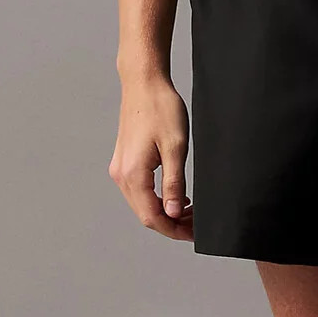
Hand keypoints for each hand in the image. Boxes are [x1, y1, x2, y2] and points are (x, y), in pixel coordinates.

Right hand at [109, 73, 193, 240]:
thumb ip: (173, 183)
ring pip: (142, 204)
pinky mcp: (124, 161)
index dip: (174, 230)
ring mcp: (120, 168)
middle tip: (197, 224)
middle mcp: (121, 175)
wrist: (144, 82)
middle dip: (172, 224)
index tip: (195, 233)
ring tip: (190, 211)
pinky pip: (139, 190)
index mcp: (133, 175)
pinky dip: (157, 198)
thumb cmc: (161, 109)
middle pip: (145, 214)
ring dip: (165, 212)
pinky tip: (176, 195)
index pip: (152, 217)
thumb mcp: (176, 148)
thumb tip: (172, 214)